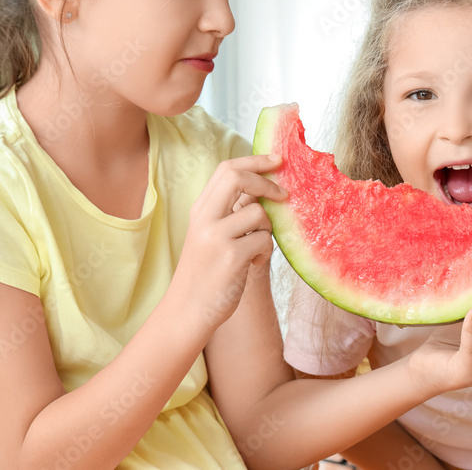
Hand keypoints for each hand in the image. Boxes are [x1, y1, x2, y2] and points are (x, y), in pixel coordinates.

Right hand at [172, 154, 286, 328]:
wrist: (188, 310)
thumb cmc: (207, 272)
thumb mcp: (210, 234)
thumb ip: (229, 210)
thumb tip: (263, 186)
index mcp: (200, 209)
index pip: (227, 168)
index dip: (254, 160)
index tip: (276, 161)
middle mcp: (204, 218)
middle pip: (238, 177)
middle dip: (266, 182)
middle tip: (283, 194)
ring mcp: (216, 237)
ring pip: (259, 213)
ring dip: (267, 230)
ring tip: (255, 248)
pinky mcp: (231, 257)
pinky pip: (264, 240)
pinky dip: (265, 252)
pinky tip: (252, 263)